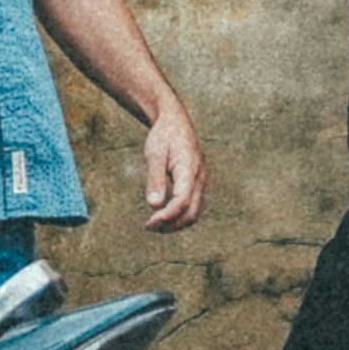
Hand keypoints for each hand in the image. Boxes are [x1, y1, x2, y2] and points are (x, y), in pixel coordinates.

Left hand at [134, 97, 207, 233]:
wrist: (175, 122)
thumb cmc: (163, 136)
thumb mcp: (154, 154)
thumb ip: (155, 179)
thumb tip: (154, 206)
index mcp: (190, 169)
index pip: (182, 201)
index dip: (167, 216)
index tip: (149, 222)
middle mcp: (199, 179)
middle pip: (191, 213)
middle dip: (171, 225)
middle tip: (148, 227)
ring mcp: (199, 182)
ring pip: (193, 213)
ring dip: (175, 223)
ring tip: (154, 225)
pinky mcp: (195, 184)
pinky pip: (191, 207)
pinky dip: (178, 216)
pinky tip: (161, 215)